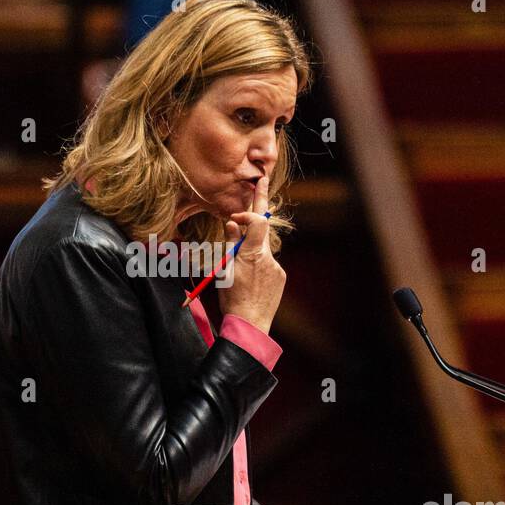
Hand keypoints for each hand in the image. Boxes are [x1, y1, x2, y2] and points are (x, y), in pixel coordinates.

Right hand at [217, 176, 284, 334]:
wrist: (251, 325)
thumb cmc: (232, 299)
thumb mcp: (225, 269)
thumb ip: (229, 244)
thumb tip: (232, 224)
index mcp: (252, 254)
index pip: (256, 221)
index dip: (248, 213)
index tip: (235, 218)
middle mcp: (267, 258)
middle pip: (263, 227)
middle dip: (260, 204)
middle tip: (261, 180)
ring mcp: (276, 267)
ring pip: (262, 249)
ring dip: (251, 249)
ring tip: (241, 271)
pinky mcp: (280, 277)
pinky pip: (268, 263)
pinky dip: (258, 264)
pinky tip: (250, 281)